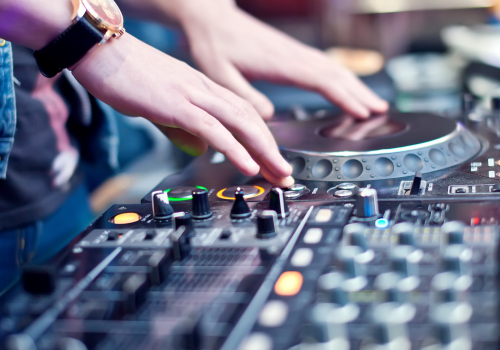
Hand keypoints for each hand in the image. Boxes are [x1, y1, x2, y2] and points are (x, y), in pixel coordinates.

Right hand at [71, 34, 293, 186]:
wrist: (99, 49)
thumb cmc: (124, 75)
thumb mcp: (161, 105)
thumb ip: (183, 128)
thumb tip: (202, 148)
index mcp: (201, 87)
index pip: (241, 113)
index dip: (260, 137)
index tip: (270, 159)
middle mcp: (203, 88)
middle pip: (249, 119)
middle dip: (271, 149)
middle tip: (285, 174)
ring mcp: (192, 94)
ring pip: (239, 123)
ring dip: (263, 151)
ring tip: (279, 173)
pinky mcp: (177, 104)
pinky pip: (213, 129)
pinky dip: (235, 148)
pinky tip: (249, 165)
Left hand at [174, 1, 388, 119]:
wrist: (210, 17)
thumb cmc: (213, 44)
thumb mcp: (220, 75)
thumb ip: (245, 96)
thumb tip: (269, 116)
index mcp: (279, 62)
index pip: (321, 80)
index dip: (344, 97)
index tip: (363, 112)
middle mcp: (292, 54)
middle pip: (335, 73)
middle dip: (359, 93)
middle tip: (381, 111)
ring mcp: (293, 51)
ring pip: (332, 67)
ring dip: (355, 84)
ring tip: (373, 102)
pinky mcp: (289, 51)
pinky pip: (321, 65)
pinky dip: (339, 77)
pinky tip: (344, 85)